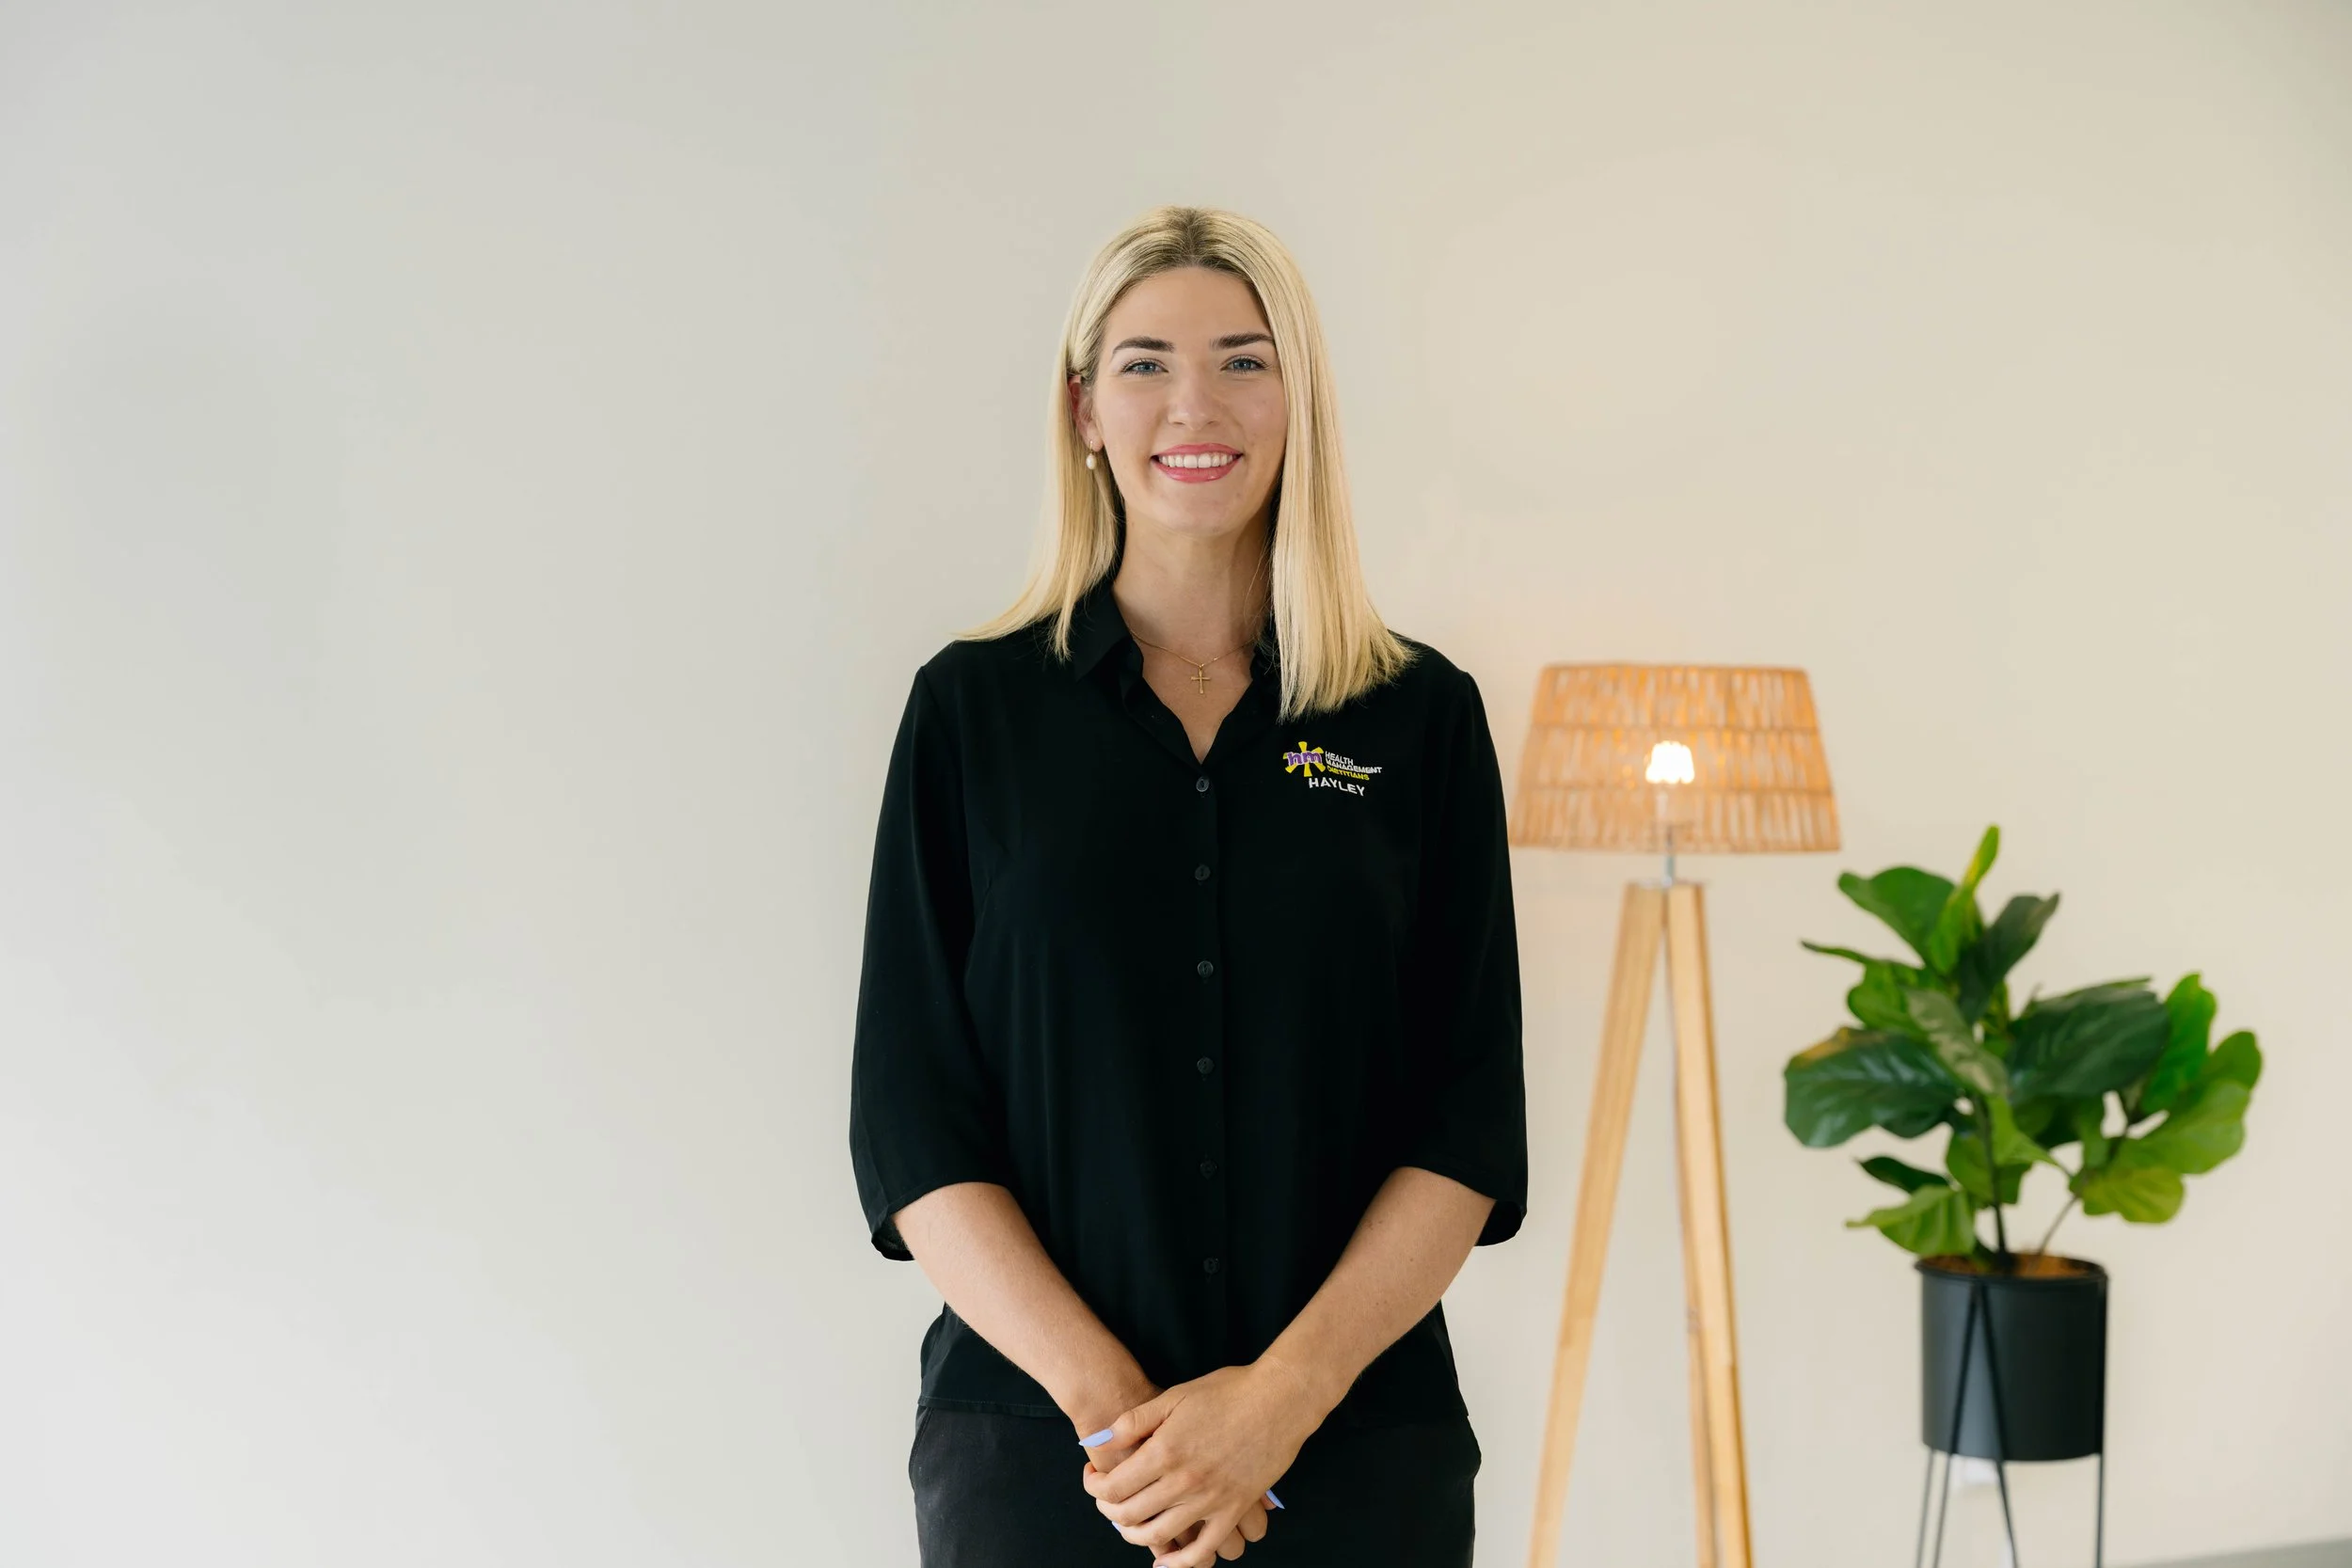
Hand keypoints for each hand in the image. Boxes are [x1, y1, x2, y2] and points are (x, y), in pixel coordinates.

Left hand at [1084, 1361, 1321, 1567]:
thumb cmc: (1227, 1391)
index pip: (1113, 1486)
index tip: (1093, 1476)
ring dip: (1134, 1536)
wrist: (1280, 1399)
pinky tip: (1165, 1561)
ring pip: (1159, 1536)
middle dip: (1108, 1511)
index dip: (1094, 1486)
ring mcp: (1210, 1500)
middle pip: (1129, 1515)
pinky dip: (1180, 1562)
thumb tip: (1099, 1439)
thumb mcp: (1174, 1396)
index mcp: (1165, 1451)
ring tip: (1128, 1523)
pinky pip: (1203, 1549)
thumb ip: (1134, 1422)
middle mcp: (1184, 1481)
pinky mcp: (1234, 1510)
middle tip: (1106, 1499)